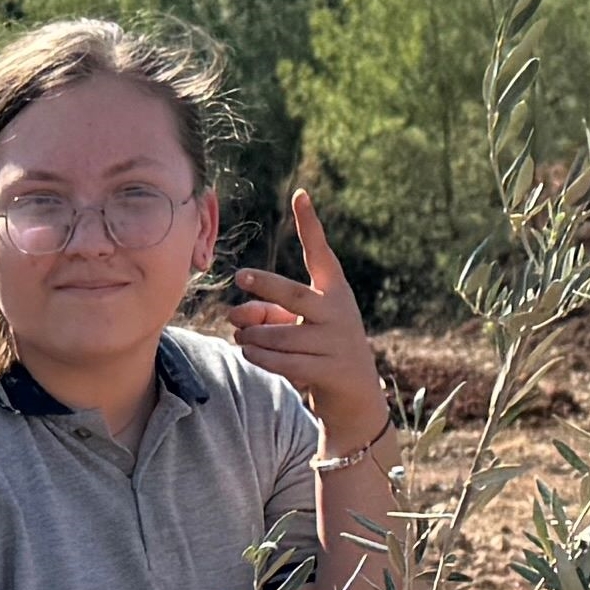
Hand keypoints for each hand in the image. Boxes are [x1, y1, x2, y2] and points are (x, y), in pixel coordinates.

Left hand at [227, 188, 392, 456]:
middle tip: (241, 277)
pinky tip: (249, 352)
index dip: (310, 224)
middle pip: (294, 295)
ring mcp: (337, 343)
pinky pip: (286, 362)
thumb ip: (267, 312)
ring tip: (240, 336)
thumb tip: (234, 315)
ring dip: (254, 336)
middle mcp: (339, 312)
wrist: (356, 394)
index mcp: (334, 290)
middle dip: (266, 286)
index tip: (300, 195)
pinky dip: (262, 356)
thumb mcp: (298, 324)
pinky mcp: (330, 371)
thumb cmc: (319, 347)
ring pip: (281, 336)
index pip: (321, 253)